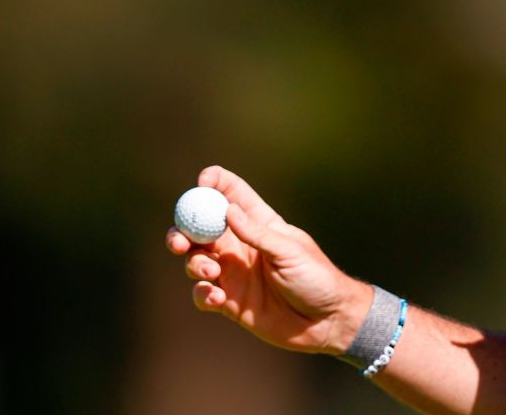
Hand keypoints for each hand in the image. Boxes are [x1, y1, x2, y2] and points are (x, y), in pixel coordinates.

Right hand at [166, 165, 372, 354]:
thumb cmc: (316, 278)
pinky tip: (217, 298)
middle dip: (182, 229)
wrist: (326, 322)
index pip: (230, 192)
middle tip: (179, 241)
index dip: (213, 183)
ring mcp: (232, 272)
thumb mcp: (289, 251)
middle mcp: (239, 244)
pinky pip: (202, 293)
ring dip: (194, 264)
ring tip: (212, 273)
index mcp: (258, 223)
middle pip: (199, 227)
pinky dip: (202, 293)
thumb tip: (227, 210)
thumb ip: (257, 234)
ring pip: (194, 259)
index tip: (201, 184)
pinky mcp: (229, 301)